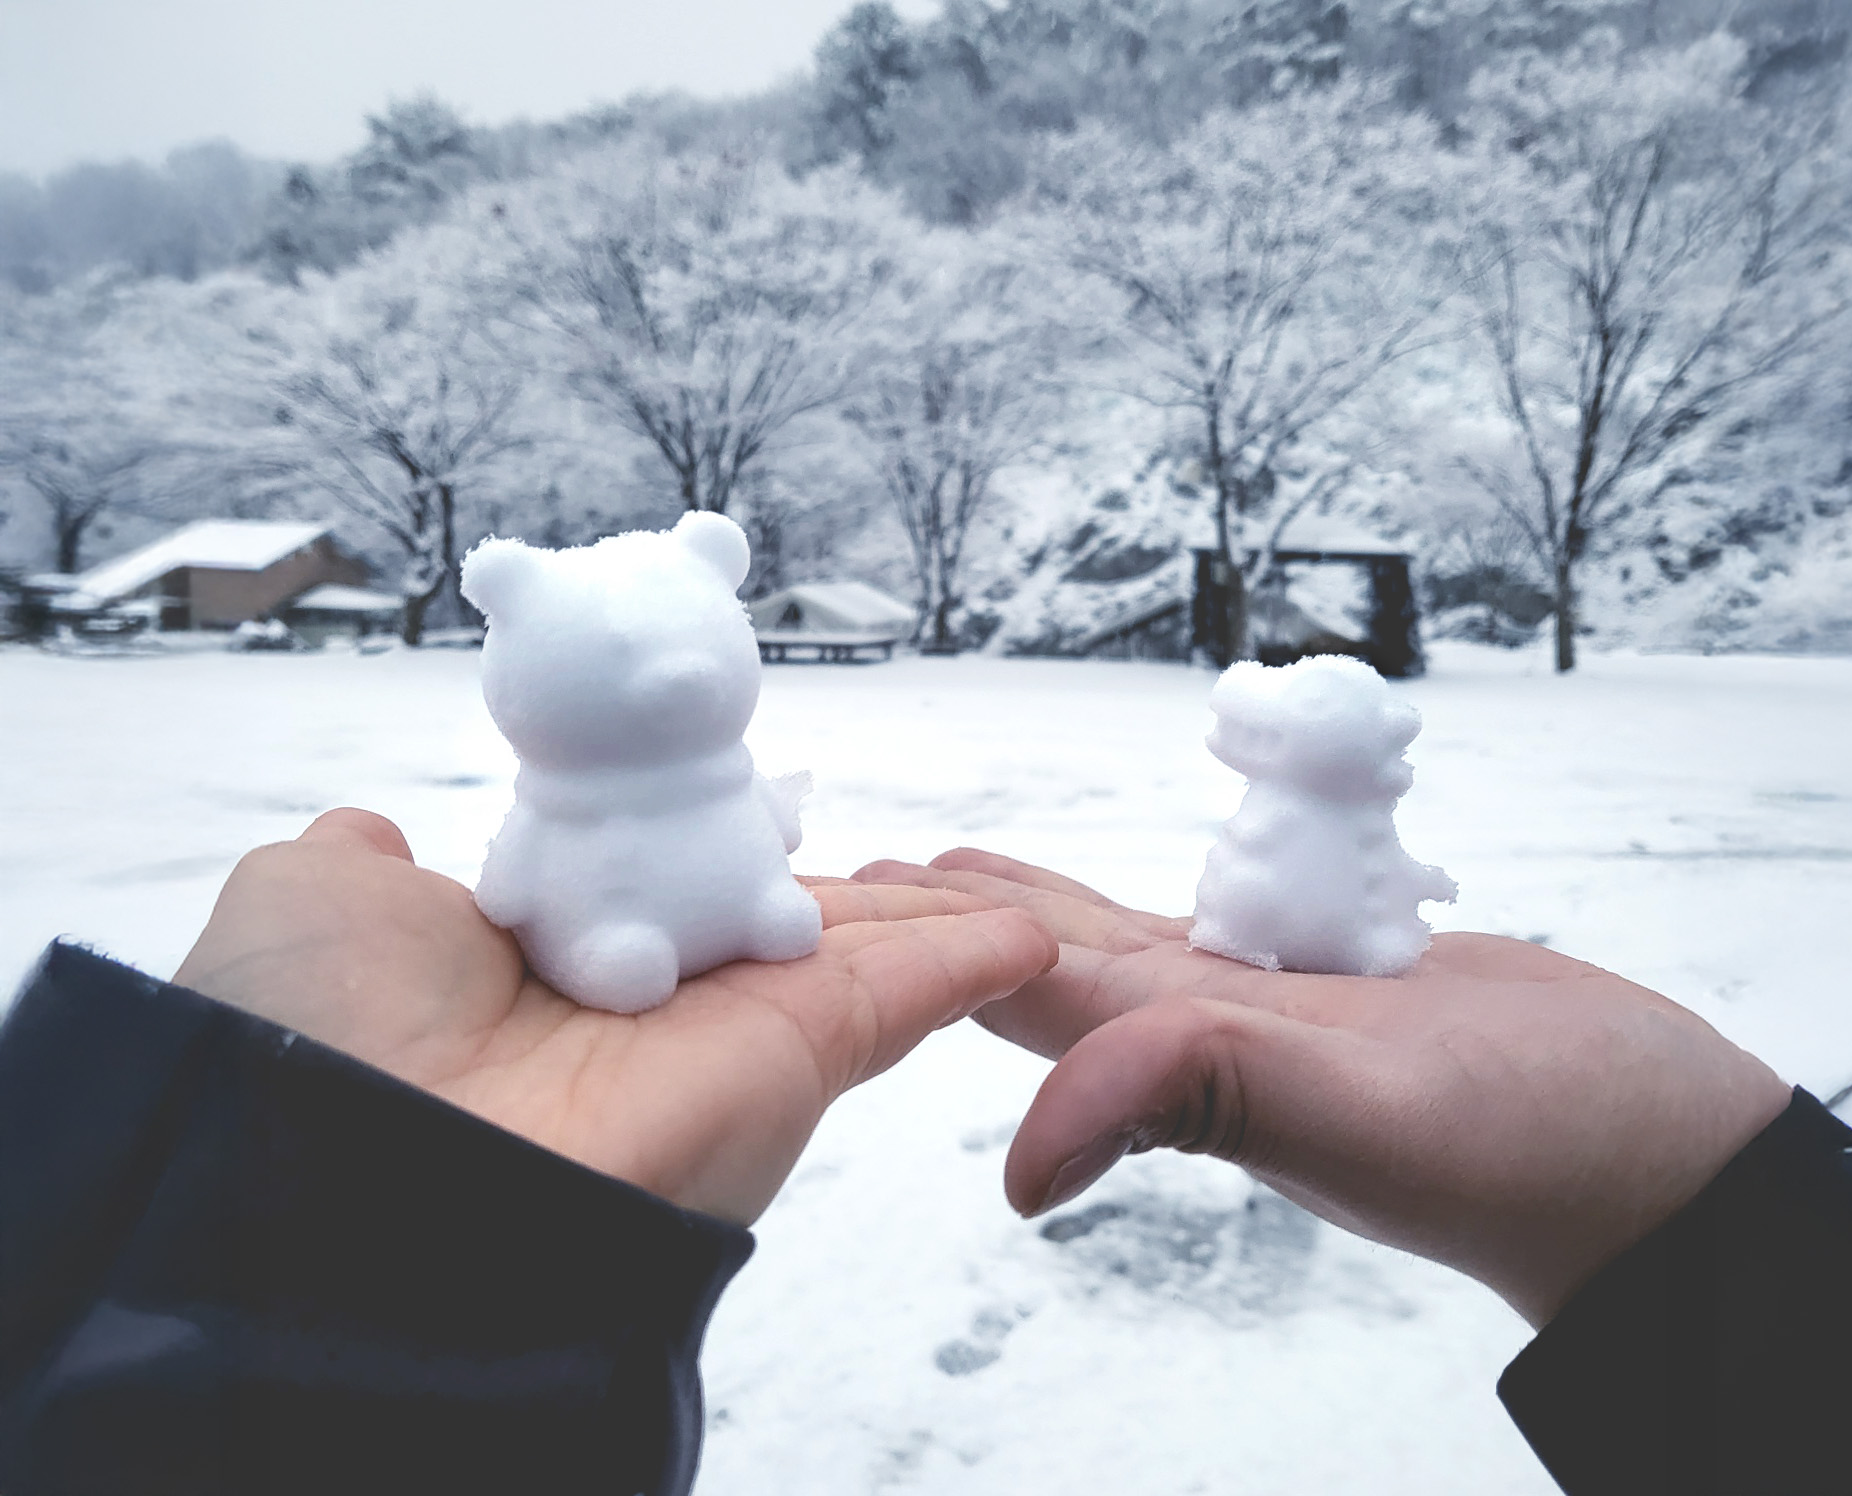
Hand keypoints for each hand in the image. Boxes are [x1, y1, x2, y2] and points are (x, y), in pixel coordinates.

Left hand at [174, 810, 1056, 1226]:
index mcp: (540, 962)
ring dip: (938, 922)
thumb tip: (370, 838)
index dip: (724, 845)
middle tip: (933, 861)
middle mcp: (646, 1001)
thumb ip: (359, 869)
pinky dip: (976, 956)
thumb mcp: (315, 909)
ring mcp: (729, 1034)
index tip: (775, 811)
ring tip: (1019, 892)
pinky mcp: (797, 1054)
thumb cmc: (322, 1035)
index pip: (661, 887)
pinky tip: (1035, 931)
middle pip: (782, 924)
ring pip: (862, 956)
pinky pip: (908, 990)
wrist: (372, 1174)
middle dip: (860, 894)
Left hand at [853, 848, 1790, 1327]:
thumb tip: (1017, 1172)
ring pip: (1106, 936)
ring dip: (1012, 899)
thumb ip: (1194, 1093)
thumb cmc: (1525, 1146)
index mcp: (1178, 1064)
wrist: (1642, 1141)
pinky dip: (1137, 892)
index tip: (809, 915)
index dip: (909, 950)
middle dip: (933, 917)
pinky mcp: (1320, 977)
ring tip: (934, 868)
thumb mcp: (1356, 1111)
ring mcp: (1259, 1006)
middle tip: (837, 873)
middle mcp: (1199, 1036)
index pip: (1005, 990)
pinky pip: (1204, 918)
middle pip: (1031, 959)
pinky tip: (1098, 889)